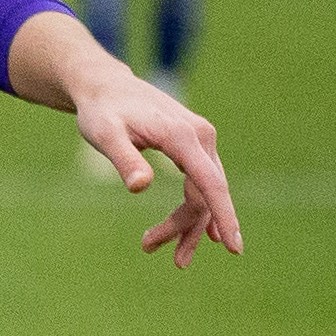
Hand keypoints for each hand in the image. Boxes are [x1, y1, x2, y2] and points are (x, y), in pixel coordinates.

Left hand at [69, 67, 244, 265]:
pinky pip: (201, 181)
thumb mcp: (105, 135)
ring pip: (204, 190)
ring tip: (150, 246)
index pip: (210, 184)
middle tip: (148, 248)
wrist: (106, 87)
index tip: (233, 247)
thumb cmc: (102, 112)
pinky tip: (196, 232)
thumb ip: (125, 160)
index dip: (223, 217)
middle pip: (205, 194)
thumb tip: (140, 187)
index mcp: (183, 137)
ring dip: (185, 223)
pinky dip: (195, 207)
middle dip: (185, 227)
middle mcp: (201, 137)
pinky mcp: (194, 145)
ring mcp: (201, 140)